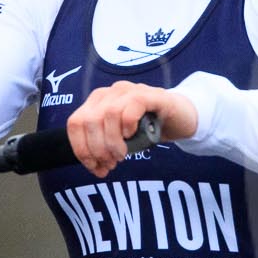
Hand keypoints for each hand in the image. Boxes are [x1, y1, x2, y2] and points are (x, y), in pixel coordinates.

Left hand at [67, 82, 195, 177]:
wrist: (181, 118)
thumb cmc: (149, 129)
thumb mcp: (121, 139)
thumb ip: (105, 146)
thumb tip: (94, 166)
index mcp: (97, 102)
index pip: (75, 123)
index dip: (81, 148)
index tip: (94, 166)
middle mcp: (110, 93)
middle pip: (88, 121)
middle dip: (96, 149)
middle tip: (111, 163)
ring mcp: (130, 91)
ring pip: (107, 115)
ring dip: (112, 141)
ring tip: (122, 155)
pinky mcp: (150, 95)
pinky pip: (132, 106)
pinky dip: (128, 125)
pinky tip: (132, 135)